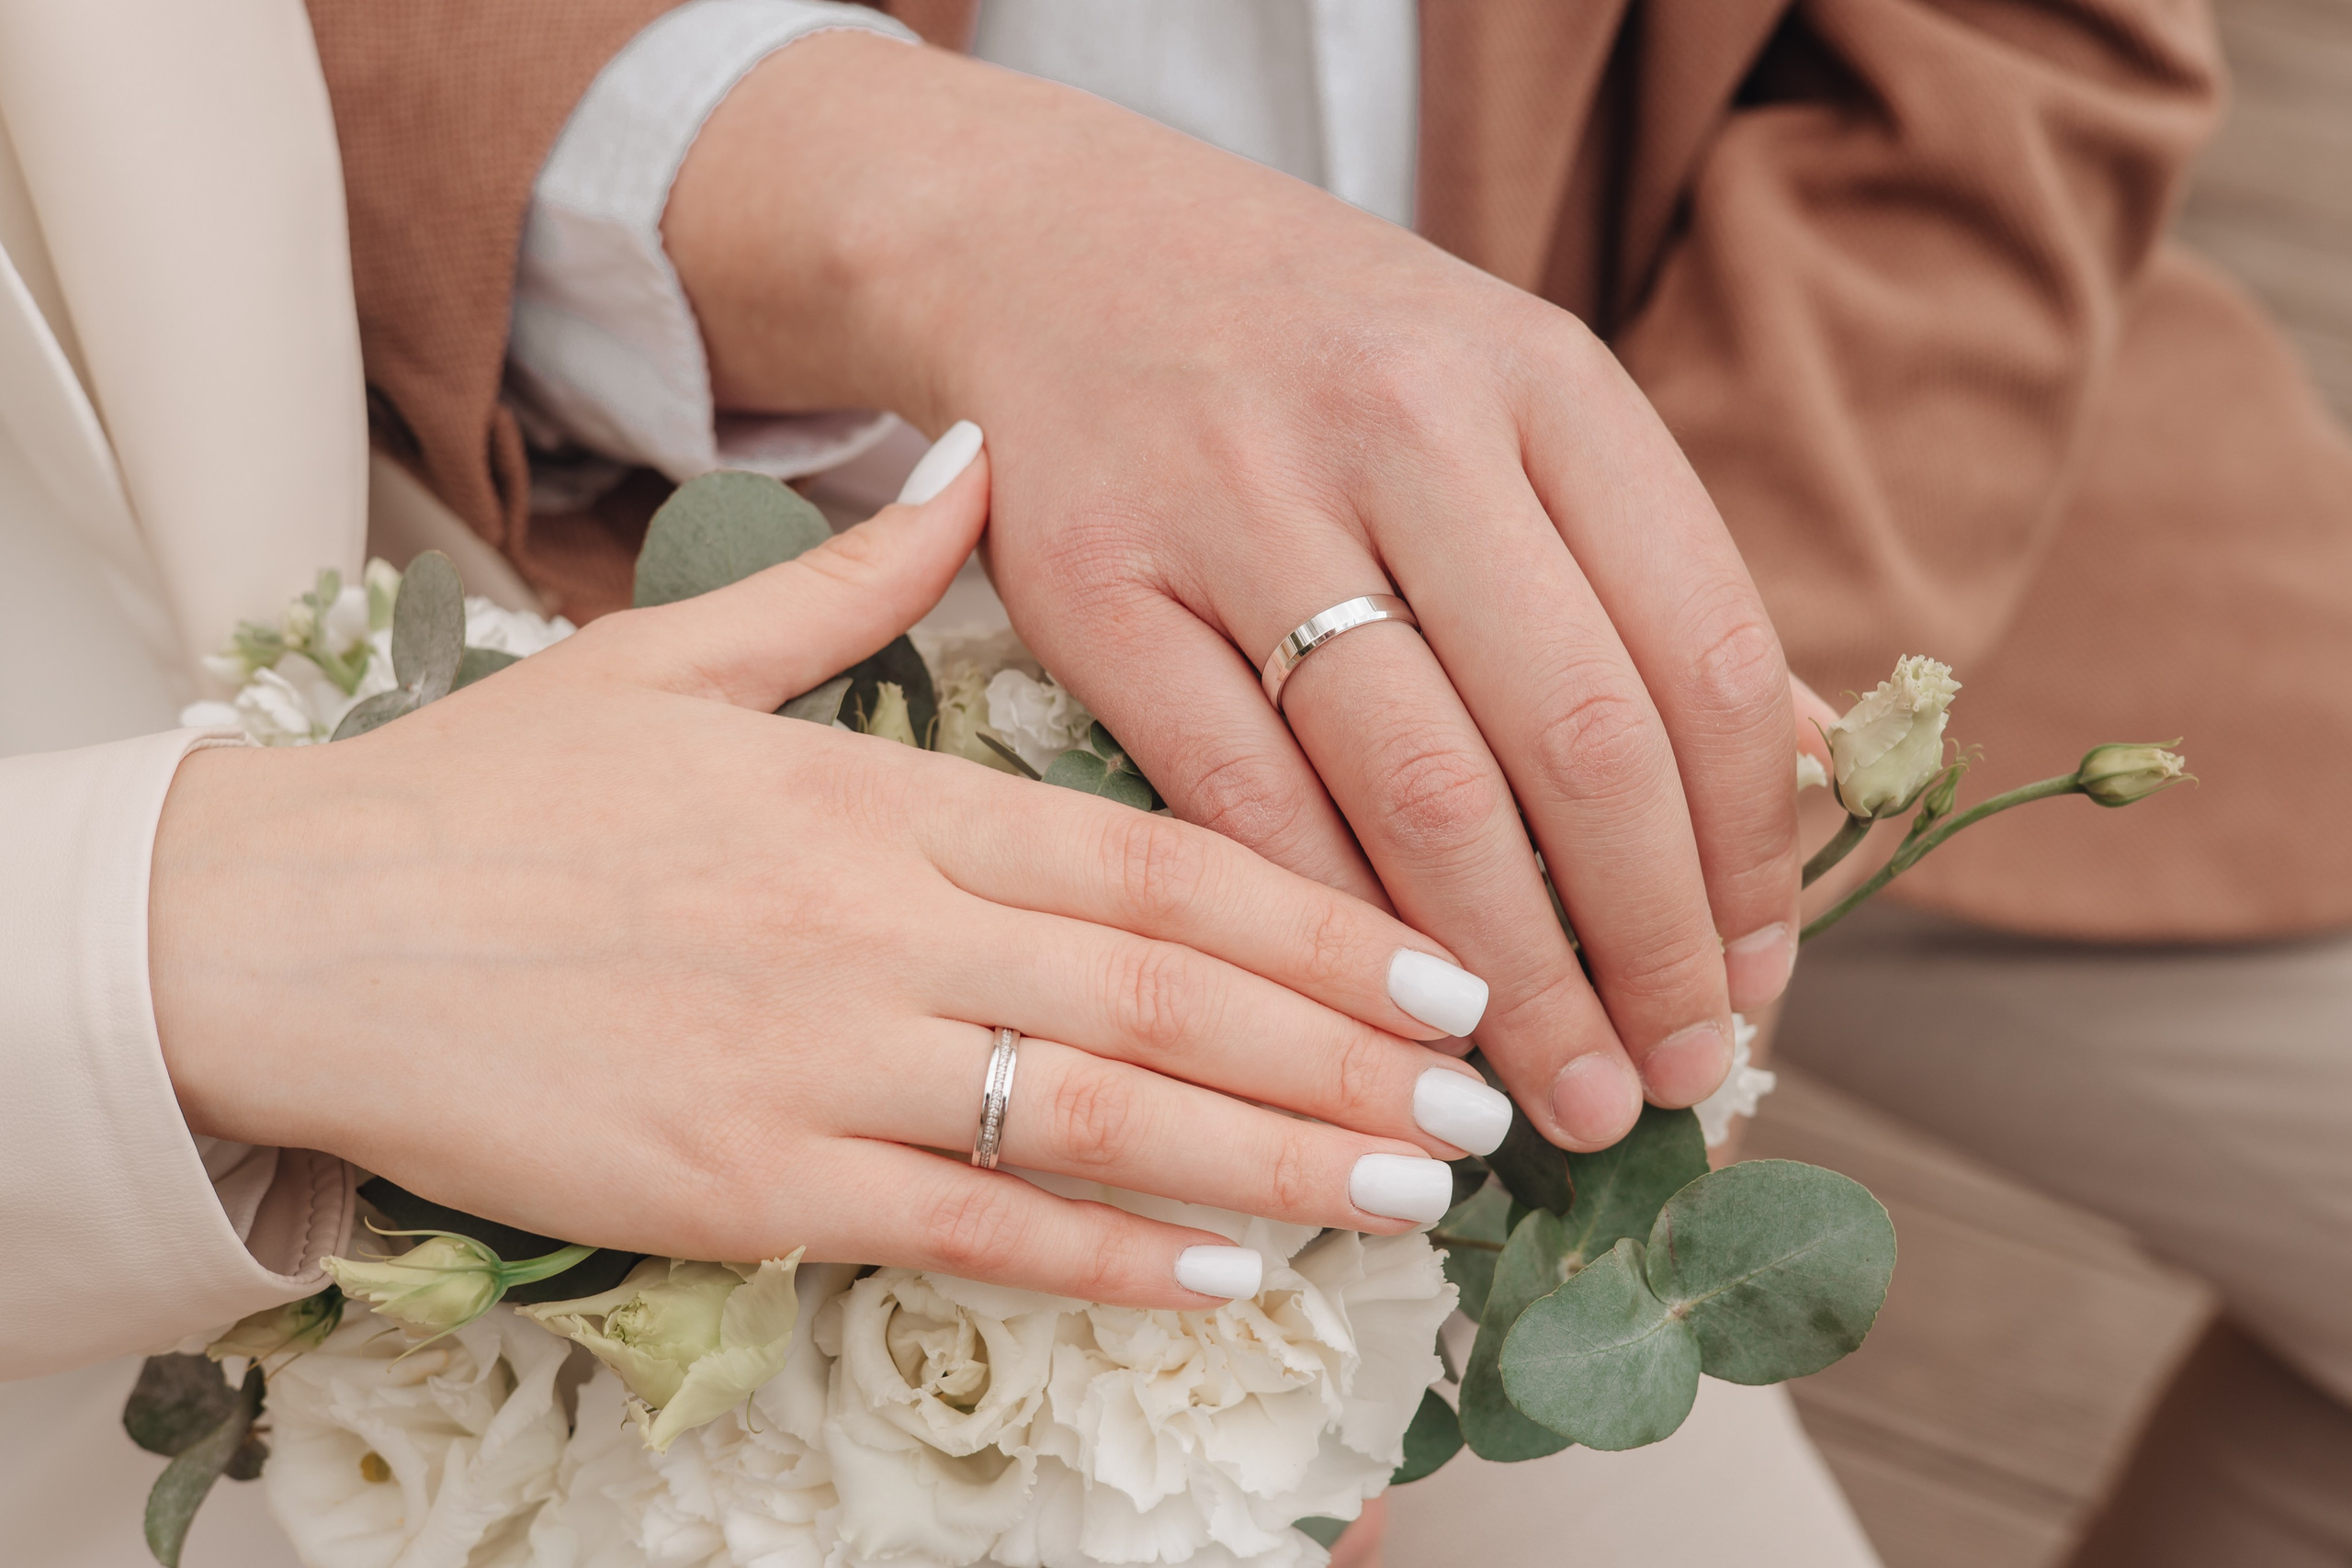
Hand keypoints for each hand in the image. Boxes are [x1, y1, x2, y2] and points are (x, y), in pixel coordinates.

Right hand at [149, 447, 1508, 1306]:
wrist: (299, 927)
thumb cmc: (500, 794)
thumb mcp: (676, 655)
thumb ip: (853, 585)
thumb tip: (974, 464)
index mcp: (877, 798)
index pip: (1152, 863)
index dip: (1316, 920)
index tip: (1439, 963)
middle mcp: (875, 929)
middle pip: (1164, 996)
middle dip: (1345, 1053)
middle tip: (1488, 1096)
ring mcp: (815, 1067)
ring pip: (1094, 1120)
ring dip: (1274, 1161)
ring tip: (1414, 1194)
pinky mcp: (746, 1188)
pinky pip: (962, 1233)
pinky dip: (1103, 1260)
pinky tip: (1225, 1274)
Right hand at [666, 33, 1802, 1151]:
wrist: (1055, 249)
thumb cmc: (1318, 355)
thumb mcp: (1509, 396)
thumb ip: (1650, 567)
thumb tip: (1820, 765)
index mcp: (1544, 377)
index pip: (1705, 648)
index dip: (1755, 847)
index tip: (1759, 974)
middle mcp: (1407, 425)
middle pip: (1582, 739)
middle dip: (1649, 948)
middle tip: (1673, 1078)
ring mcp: (1240, 503)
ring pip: (1420, 793)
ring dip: (1509, 980)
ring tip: (1554, 1095)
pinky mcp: (1099, 586)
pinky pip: (1243, 806)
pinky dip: (1332, 937)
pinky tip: (1388, 1018)